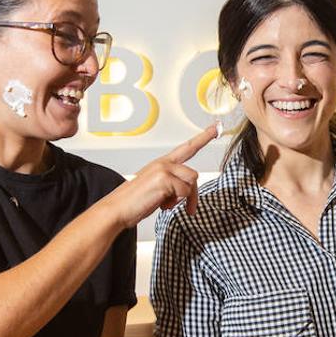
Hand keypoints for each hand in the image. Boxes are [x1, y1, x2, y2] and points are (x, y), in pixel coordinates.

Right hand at [100, 124, 216, 228]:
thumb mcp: (158, 188)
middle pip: (193, 175)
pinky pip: (184, 193)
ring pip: (190, 183)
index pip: (188, 147)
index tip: (217, 127)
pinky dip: (175, 203)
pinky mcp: (164, 179)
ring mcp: (164, 169)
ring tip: (166, 204)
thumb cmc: (136, 201)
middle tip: (189, 210)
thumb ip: (174, 184)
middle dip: (193, 195)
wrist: (118, 209)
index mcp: (162, 163)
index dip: (204, 137)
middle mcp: (164, 163)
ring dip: (183, 199)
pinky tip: (161, 204)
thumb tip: (188, 191)